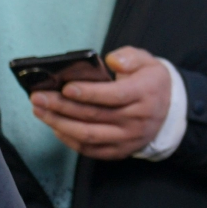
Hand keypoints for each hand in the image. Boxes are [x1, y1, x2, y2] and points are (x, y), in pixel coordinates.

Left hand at [31, 46, 170, 160]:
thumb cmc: (150, 83)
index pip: (114, 96)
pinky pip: (90, 149)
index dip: (89, 93)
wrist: (168, 112)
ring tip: (40, 111)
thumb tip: (112, 61)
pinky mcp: (119, 151)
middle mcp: (137, 119)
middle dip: (62, 106)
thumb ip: (130, 57)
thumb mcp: (148, 62)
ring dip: (59, 123)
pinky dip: (69, 139)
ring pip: (88, 134)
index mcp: (145, 93)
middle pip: (94, 115)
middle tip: (38, 97)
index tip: (66, 87)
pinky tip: (55, 126)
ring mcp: (128, 138)